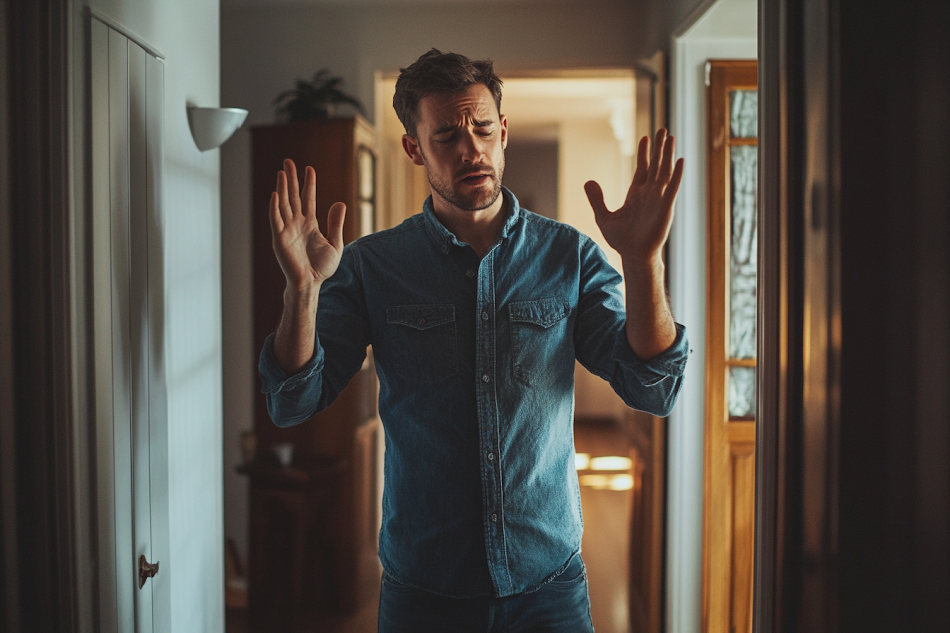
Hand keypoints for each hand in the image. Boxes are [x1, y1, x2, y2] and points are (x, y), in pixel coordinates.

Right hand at [269, 159, 345, 292]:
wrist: (311, 283)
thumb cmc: (322, 267)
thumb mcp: (335, 243)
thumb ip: (336, 223)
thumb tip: (340, 203)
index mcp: (310, 224)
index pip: (308, 199)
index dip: (308, 184)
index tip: (309, 169)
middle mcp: (297, 224)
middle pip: (292, 196)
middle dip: (291, 179)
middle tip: (288, 162)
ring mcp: (287, 230)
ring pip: (283, 204)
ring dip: (282, 188)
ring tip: (282, 172)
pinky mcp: (279, 239)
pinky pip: (276, 220)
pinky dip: (274, 207)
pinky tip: (275, 194)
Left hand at [584, 128, 683, 263]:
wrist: (633, 255)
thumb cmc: (621, 240)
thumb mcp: (604, 217)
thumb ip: (597, 199)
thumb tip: (588, 182)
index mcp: (636, 193)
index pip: (642, 168)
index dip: (645, 153)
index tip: (645, 138)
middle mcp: (649, 193)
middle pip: (656, 165)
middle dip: (659, 147)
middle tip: (663, 130)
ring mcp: (658, 199)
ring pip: (664, 171)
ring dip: (668, 154)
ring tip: (671, 137)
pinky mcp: (665, 208)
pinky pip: (672, 188)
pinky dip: (677, 175)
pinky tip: (680, 161)